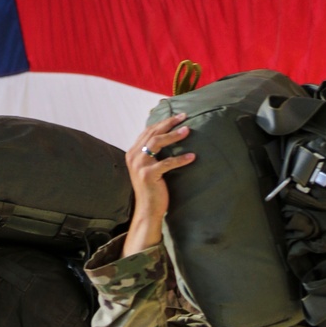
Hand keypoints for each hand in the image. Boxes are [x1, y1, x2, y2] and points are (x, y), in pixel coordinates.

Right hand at [122, 112, 194, 254]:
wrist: (147, 210)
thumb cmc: (152, 189)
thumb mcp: (149, 168)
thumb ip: (152, 154)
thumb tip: (167, 138)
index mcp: (133, 153)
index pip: (148, 131)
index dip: (163, 122)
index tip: (177, 116)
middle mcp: (133, 156)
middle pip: (153, 133)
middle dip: (169, 123)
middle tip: (184, 116)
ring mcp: (139, 165)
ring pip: (157, 143)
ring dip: (174, 135)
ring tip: (187, 130)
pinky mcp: (148, 175)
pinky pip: (167, 163)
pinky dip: (180, 159)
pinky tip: (192, 156)